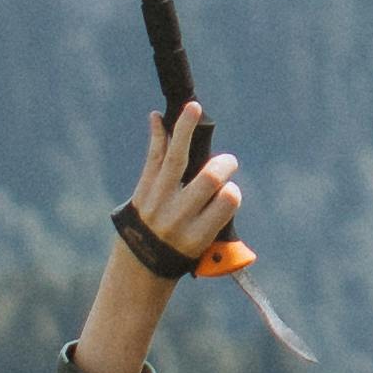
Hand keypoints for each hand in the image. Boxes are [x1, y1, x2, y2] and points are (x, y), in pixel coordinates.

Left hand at [78, 102, 244, 372]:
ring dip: (185, 130)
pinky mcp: (143, 189)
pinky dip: (157, 136)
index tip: (232, 192)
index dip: (233, 191)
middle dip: (223, 165)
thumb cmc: (183, 254)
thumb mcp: (207, 252)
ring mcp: (158, 200)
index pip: (226, 201)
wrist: (139, 264)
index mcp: (198, 236)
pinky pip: (153, 158)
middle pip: (208, 179)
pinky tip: (158, 117)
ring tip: (193, 107)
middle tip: (228, 163)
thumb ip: (223, 226)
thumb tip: (231, 192)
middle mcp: (178, 217)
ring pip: (176, 159)